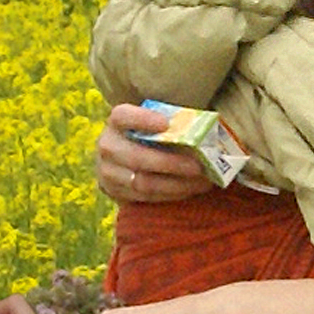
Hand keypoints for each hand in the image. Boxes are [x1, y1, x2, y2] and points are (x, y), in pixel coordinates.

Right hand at [91, 102, 219, 207]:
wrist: (121, 159)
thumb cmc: (148, 135)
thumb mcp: (154, 124)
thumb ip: (172, 125)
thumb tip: (206, 134)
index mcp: (116, 122)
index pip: (123, 116)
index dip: (142, 120)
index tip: (166, 123)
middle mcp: (107, 146)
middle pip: (137, 157)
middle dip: (172, 164)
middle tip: (198, 167)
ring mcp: (107, 172)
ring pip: (143, 182)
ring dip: (176, 185)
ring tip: (202, 182)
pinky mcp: (115, 193)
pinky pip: (146, 197)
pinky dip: (171, 195)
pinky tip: (190, 190)